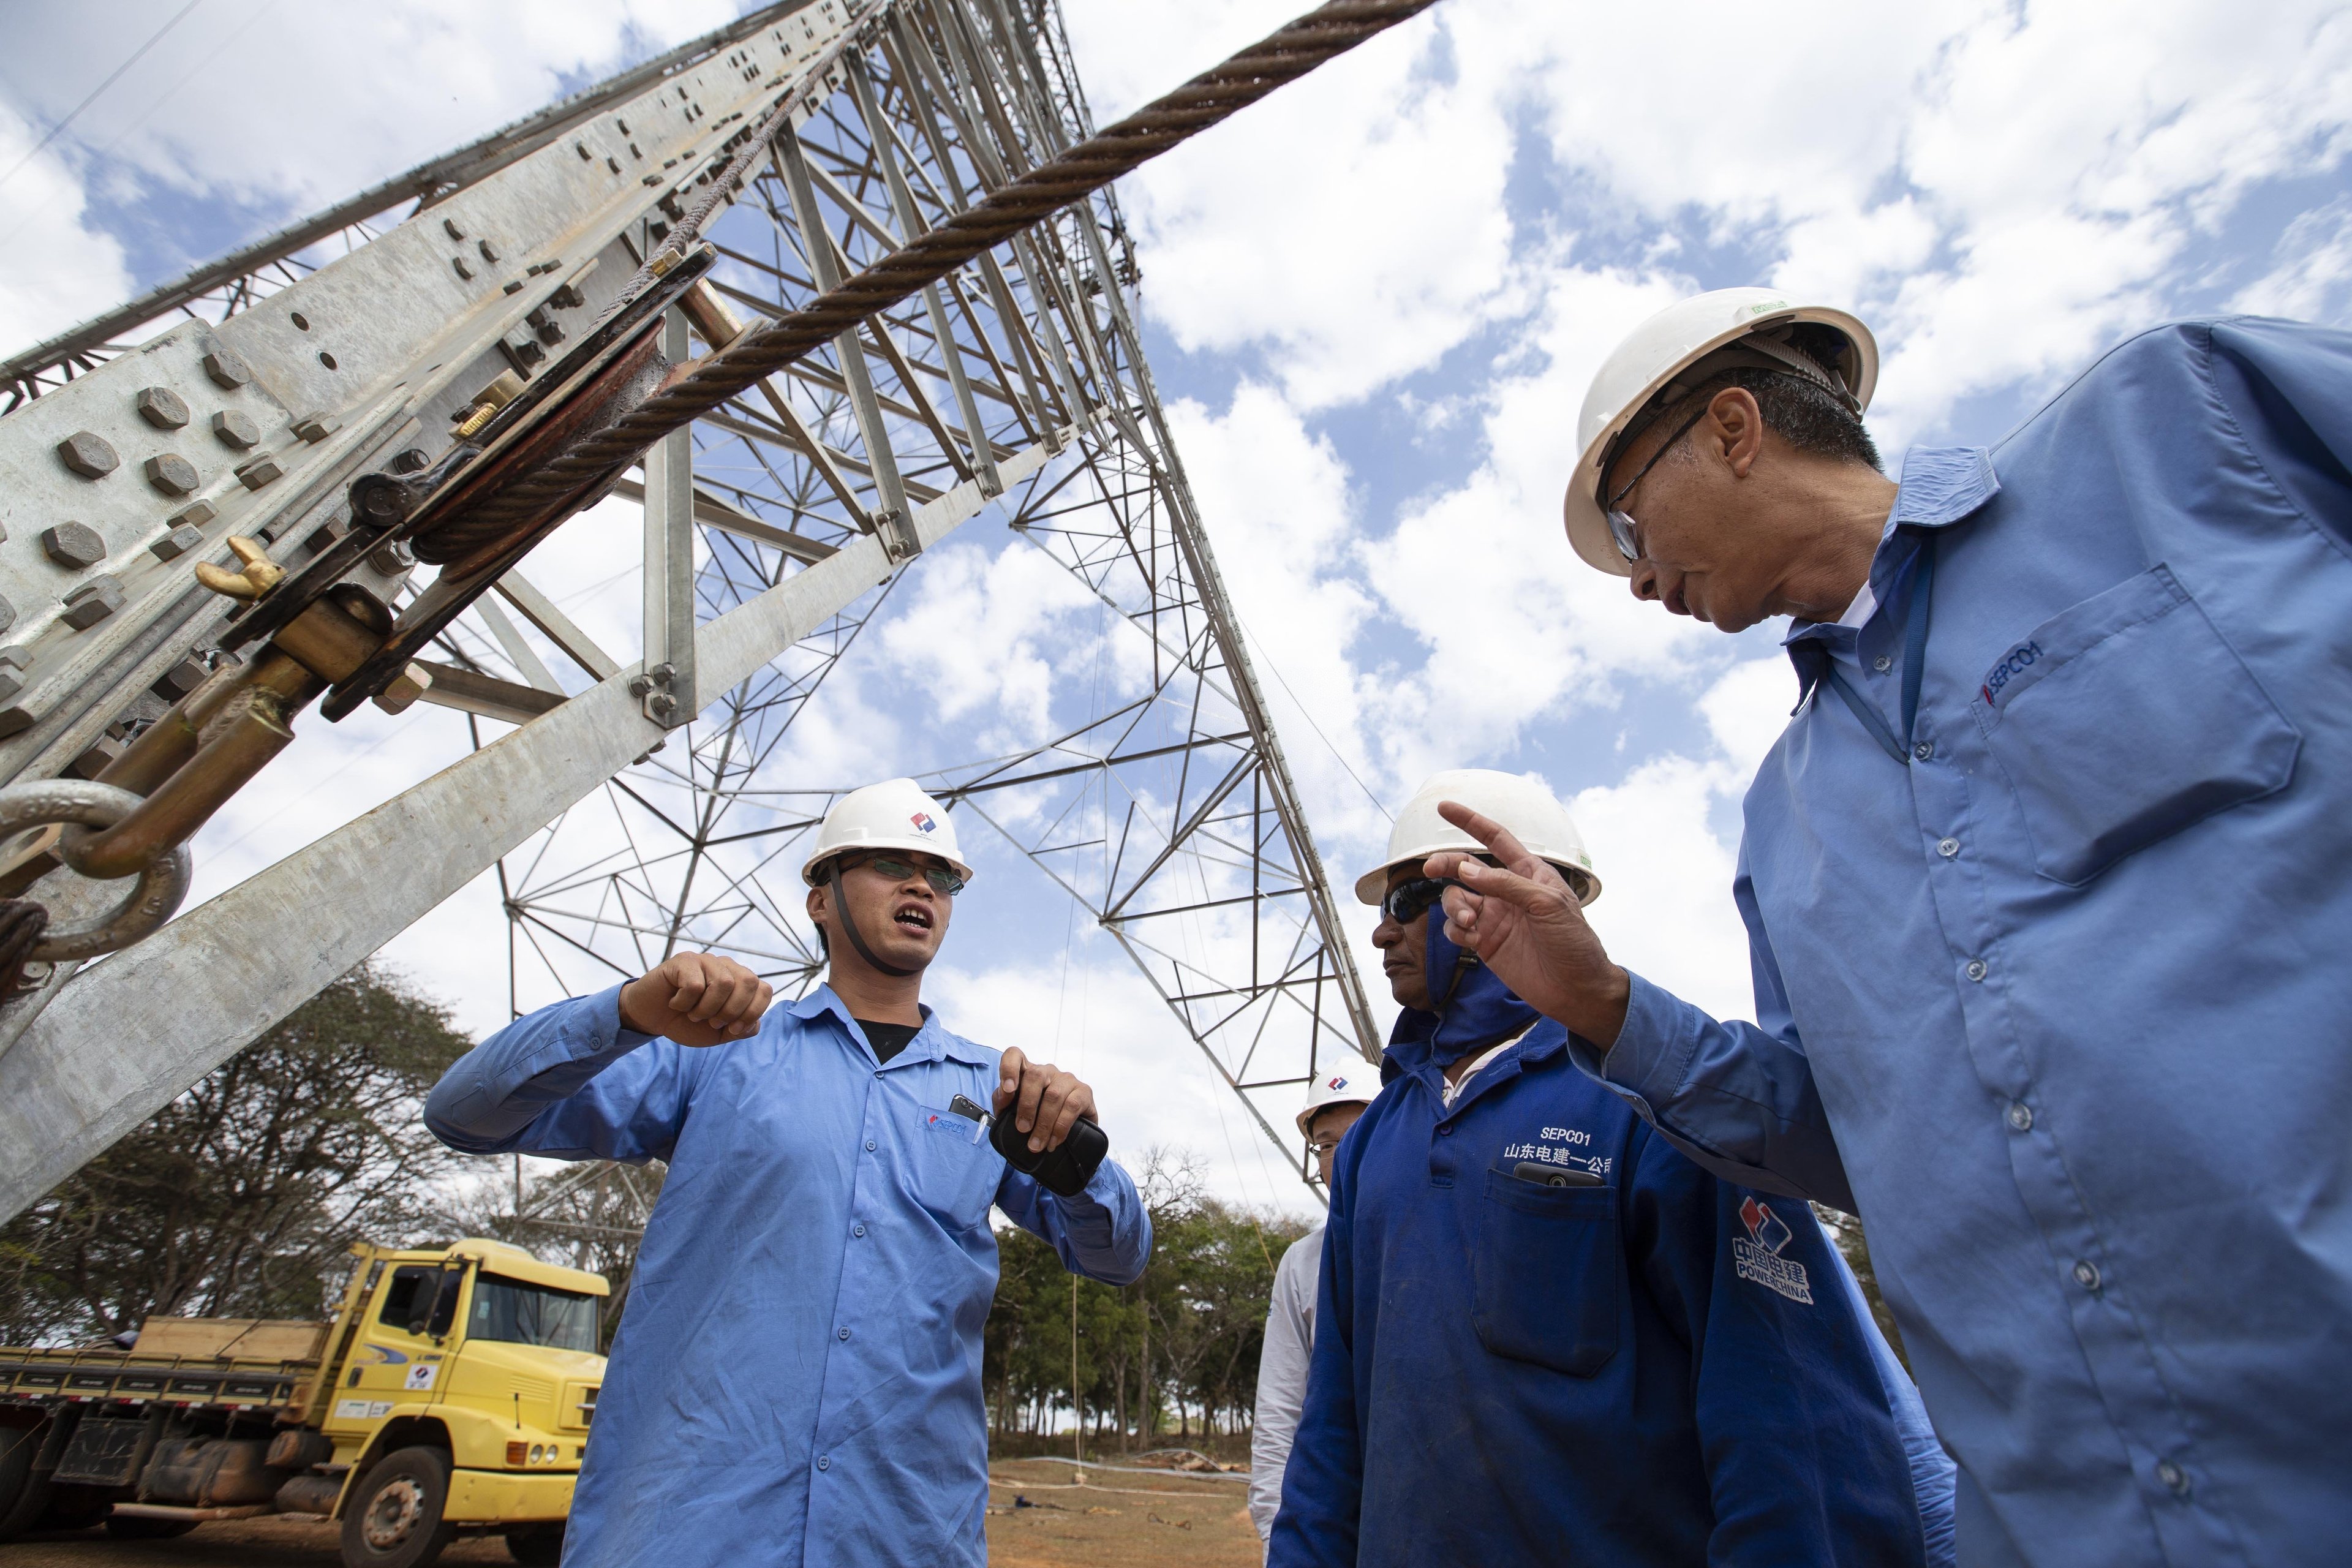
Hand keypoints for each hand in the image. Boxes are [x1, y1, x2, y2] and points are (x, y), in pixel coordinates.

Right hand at [616, 952, 771, 1047]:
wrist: (653, 1019)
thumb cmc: (687, 1022)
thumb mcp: (719, 1033)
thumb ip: (741, 1029)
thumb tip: (755, 1024)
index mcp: (740, 982)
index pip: (765, 990)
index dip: (753, 1013)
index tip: (733, 1030)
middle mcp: (727, 967)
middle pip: (748, 982)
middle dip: (731, 1011)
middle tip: (712, 1021)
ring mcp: (706, 961)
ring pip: (723, 983)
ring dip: (705, 1009)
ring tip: (692, 1013)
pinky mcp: (684, 960)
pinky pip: (694, 984)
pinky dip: (684, 1003)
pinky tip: (676, 1002)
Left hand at [993, 1046, 1096, 1152]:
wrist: (1068, 1137)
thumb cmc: (1036, 1120)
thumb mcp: (1013, 1113)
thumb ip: (1002, 1101)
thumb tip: (1004, 1094)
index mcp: (1026, 1072)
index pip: (1015, 1056)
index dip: (1009, 1068)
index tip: (1008, 1089)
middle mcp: (1047, 1071)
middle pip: (1035, 1075)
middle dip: (1027, 1105)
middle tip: (1022, 1129)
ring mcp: (1067, 1079)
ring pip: (1053, 1095)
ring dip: (1043, 1124)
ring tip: (1037, 1144)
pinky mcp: (1084, 1091)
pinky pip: (1071, 1106)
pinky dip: (1060, 1128)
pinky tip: (1054, 1141)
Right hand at [1426, 801, 1631, 1049]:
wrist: (1578, 991)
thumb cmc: (1574, 943)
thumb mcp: (1548, 904)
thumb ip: (1506, 884)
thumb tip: (1466, 869)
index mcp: (1529, 874)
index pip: (1496, 839)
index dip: (1470, 821)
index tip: (1443, 807)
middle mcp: (1508, 892)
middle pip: (1465, 867)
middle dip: (1446, 863)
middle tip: (1430, 868)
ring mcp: (1494, 918)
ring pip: (1456, 898)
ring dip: (1454, 905)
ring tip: (1470, 921)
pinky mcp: (1485, 943)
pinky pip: (1456, 928)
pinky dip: (1456, 929)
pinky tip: (1470, 938)